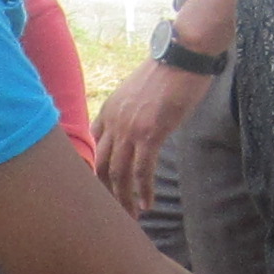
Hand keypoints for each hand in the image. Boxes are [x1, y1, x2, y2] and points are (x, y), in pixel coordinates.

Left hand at [90, 56, 209, 216]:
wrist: (182, 56)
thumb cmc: (166, 73)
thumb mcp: (137, 93)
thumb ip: (129, 114)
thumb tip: (137, 133)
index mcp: (108, 111)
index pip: (92, 148)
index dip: (94, 172)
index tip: (99, 191)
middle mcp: (113, 121)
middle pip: (100, 166)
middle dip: (105, 193)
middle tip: (113, 213)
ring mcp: (130, 128)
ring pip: (118, 173)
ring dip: (124, 199)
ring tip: (130, 217)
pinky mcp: (151, 133)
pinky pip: (142, 170)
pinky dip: (143, 190)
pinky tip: (147, 205)